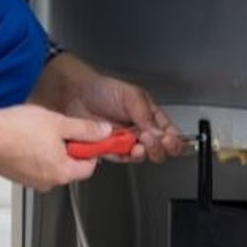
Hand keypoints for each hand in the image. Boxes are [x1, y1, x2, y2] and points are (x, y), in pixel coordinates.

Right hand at [0, 105, 112, 190]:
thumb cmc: (16, 130)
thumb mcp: (59, 123)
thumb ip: (86, 129)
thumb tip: (103, 132)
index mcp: (62, 172)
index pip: (89, 166)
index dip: (90, 148)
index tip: (87, 135)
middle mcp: (47, 182)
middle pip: (69, 166)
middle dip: (68, 147)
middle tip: (58, 128)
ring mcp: (30, 180)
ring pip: (50, 164)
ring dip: (49, 149)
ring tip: (38, 131)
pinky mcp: (16, 175)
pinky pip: (34, 165)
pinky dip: (33, 152)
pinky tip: (25, 137)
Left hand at [27, 54, 187, 163]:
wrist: (74, 93)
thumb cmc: (101, 88)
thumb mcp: (132, 97)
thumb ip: (147, 116)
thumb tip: (159, 133)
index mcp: (148, 115)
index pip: (168, 132)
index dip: (172, 140)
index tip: (169, 140)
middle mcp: (137, 129)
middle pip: (157, 148)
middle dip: (158, 147)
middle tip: (151, 140)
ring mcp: (123, 140)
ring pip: (140, 155)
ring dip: (142, 152)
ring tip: (138, 143)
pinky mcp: (107, 148)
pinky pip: (120, 158)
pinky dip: (124, 155)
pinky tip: (125, 148)